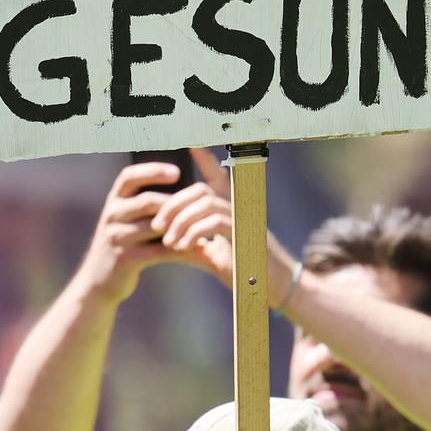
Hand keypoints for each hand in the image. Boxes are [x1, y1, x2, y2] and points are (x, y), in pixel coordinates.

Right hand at [75, 149, 226, 303]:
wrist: (98, 280)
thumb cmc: (124, 244)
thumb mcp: (126, 220)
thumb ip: (145, 204)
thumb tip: (182, 189)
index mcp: (114, 201)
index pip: (129, 177)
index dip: (153, 171)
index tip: (177, 172)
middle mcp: (112, 215)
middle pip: (147, 201)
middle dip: (175, 204)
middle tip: (200, 206)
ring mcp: (117, 237)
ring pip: (156, 227)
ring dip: (182, 227)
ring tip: (204, 227)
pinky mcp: (126, 258)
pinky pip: (160, 251)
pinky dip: (182, 250)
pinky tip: (198, 248)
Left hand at [140, 150, 303, 306]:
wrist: (273, 289)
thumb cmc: (245, 272)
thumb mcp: (214, 256)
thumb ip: (193, 244)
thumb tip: (165, 240)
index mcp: (233, 209)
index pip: (216, 175)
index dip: (203, 157)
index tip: (188, 142)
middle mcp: (240, 208)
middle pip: (201, 189)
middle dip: (174, 204)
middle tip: (157, 225)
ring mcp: (244, 219)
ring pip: (205, 204)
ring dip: (181, 221)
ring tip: (168, 241)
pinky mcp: (245, 234)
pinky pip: (213, 223)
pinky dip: (193, 234)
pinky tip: (182, 247)